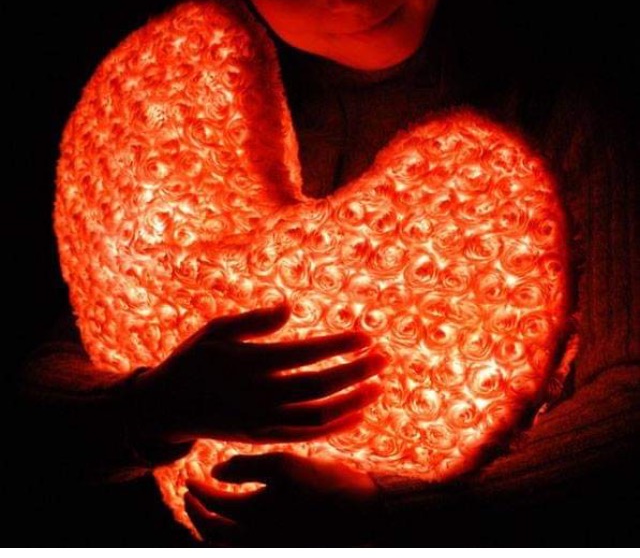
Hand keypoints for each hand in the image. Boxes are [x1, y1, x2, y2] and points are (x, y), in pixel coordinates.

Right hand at [129, 303, 385, 446]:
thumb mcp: (216, 329)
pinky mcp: (264, 438)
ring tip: (379, 384)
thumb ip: (253, 320)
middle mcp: (259, 395)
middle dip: (356, 370)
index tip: (366, 335)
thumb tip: (289, 306)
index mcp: (249, 363)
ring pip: (318, 415)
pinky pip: (307, 436)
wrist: (168, 407)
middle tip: (385, 356)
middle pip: (319, 385)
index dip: (338, 346)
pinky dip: (336, 427)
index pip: (305, 354)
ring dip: (353, 400)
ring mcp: (262, 420)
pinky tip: (358, 413)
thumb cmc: (195, 359)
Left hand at [185, 453, 383, 545]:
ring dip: (213, 530)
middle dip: (197, 515)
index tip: (188, 478)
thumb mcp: (284, 463)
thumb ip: (245, 466)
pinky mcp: (284, 550)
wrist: (366, 514)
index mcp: (252, 517)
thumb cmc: (326, 484)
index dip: (196, 491)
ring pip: (228, 548)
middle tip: (190, 497)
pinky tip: (240, 521)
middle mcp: (255, 542)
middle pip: (212, 534)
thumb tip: (213, 472)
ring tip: (210, 511)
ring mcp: (270, 549)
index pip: (210, 506)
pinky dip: (234, 539)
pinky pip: (247, 550)